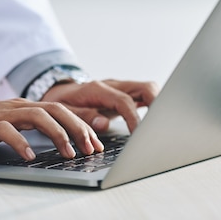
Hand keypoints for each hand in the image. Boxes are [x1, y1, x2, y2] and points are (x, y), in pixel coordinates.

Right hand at [0, 83, 102, 160]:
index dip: (83, 125)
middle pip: (57, 110)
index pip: (62, 111)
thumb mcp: (9, 124)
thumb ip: (29, 128)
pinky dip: (22, 143)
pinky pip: (7, 131)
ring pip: (39, 116)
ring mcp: (2, 114)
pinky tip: (30, 156)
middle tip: (93, 149)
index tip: (97, 143)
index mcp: (25, 106)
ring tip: (70, 153)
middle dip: (79, 128)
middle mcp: (18, 107)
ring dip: (58, 134)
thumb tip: (58, 142)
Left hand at [41, 79, 158, 132]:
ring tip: (161, 123)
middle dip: (157, 103)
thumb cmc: (62, 102)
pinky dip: (153, 105)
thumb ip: (84, 117)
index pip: (124, 101)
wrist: (59, 93)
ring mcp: (121, 89)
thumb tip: (103, 124)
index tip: (139, 134)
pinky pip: (144, 96)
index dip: (134, 118)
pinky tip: (156, 119)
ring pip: (148, 89)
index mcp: (99, 89)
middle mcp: (114, 86)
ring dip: (158, 103)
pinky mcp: (125, 95)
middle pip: (144, 88)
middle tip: (160, 124)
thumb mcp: (65, 111)